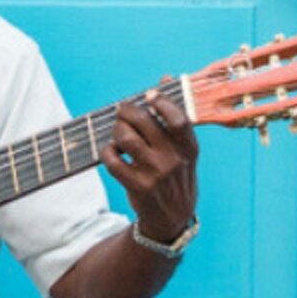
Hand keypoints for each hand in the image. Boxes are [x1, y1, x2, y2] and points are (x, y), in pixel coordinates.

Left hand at [103, 90, 199, 243]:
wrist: (172, 220)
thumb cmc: (175, 176)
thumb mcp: (183, 152)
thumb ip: (174, 119)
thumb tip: (166, 78)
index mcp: (189, 149)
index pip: (178, 118)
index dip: (161, 102)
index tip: (149, 94)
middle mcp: (174, 160)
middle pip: (144, 122)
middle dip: (127, 111)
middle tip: (122, 111)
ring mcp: (155, 174)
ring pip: (126, 138)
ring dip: (116, 130)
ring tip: (117, 132)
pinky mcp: (137, 187)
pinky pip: (113, 161)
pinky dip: (107, 152)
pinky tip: (111, 152)